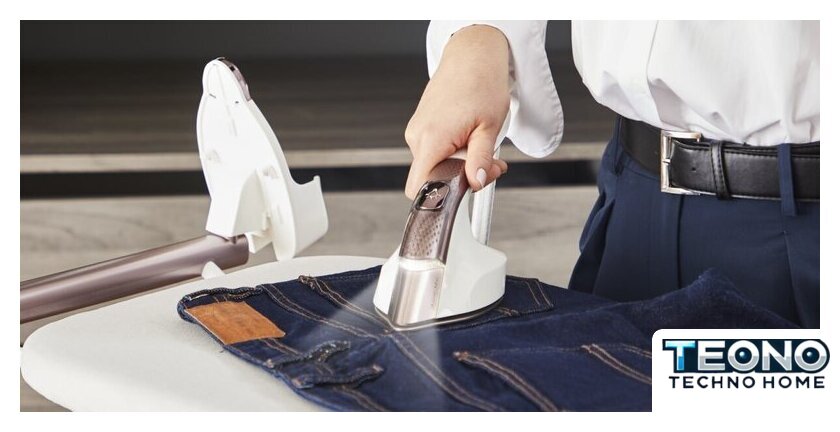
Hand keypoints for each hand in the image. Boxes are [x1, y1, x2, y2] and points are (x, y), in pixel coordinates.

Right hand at [404, 25, 510, 198]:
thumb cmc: (481, 83)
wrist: (472, 55)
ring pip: (434, 165)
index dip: (439, 198)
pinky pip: (433, 151)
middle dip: (461, 178)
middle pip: (431, 178)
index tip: (464, 191)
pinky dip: (452, 151)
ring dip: (458, 163)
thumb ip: (480, 160)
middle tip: (490, 164)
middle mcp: (417, 136)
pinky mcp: (421, 127)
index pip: (418, 187)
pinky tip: (468, 136)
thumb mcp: (488, 127)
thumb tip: (476, 182)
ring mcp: (416, 131)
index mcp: (431, 139)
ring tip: (480, 143)